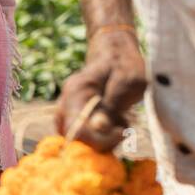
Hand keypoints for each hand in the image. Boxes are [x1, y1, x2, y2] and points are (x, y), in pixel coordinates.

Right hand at [56, 29, 146, 150]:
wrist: (116, 53)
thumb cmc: (125, 65)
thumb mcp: (128, 81)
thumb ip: (113, 104)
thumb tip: (100, 128)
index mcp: (76, 91)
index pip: (76, 129)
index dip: (99, 139)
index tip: (122, 133)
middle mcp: (66, 103)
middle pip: (74, 139)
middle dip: (102, 141)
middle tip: (124, 127)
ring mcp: (68, 112)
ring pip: (79, 141)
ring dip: (103, 139)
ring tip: (121, 122)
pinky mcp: (75, 118)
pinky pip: (84, 137)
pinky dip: (102, 137)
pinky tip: (116, 123)